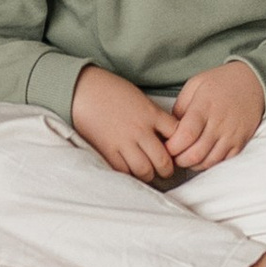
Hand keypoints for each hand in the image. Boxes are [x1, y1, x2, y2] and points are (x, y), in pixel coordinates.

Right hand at [70, 66, 174, 181]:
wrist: (84, 90)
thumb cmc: (112, 90)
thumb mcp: (140, 98)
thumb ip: (153, 116)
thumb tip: (166, 134)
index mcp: (151, 114)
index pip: (177, 135)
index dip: (181, 145)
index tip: (179, 150)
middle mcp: (140, 130)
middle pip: (163, 160)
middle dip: (167, 169)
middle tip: (166, 170)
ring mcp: (124, 142)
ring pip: (145, 170)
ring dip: (150, 175)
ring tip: (149, 174)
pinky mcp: (108, 151)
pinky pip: (124, 171)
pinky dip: (130, 176)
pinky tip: (131, 173)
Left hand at [165, 59, 265, 169]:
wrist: (253, 81)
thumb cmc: (221, 82)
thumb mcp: (196, 84)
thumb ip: (181, 106)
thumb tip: (171, 128)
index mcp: (204, 107)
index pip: (185, 135)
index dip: (172, 147)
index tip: (166, 146)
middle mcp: (219, 123)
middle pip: (195, 154)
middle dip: (179, 160)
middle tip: (174, 155)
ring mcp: (231, 135)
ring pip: (208, 162)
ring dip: (193, 165)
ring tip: (186, 156)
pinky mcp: (240, 143)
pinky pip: (222, 162)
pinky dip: (209, 164)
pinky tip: (202, 157)